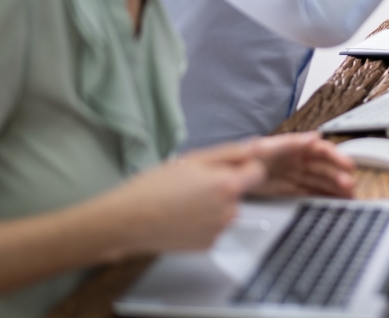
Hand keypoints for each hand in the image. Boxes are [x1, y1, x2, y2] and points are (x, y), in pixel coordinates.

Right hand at [100, 142, 264, 254]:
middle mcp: (229, 211)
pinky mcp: (208, 245)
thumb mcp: (192, 160)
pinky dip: (202, 222)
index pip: (257, 172)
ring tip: (182, 201)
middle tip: (191, 184)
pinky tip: (180, 218)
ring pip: (225, 210)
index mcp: (227, 186)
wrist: (126, 221)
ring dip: (212, 205)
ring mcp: (219, 231)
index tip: (223, 167)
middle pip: (238, 192)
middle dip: (222, 186)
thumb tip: (259, 147)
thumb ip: (230, 153)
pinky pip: (213, 227)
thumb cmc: (154, 187)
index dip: (243, 166)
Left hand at [245, 133, 354, 198]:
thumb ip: (290, 143)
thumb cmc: (244, 157)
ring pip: (319, 182)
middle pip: (323, 168)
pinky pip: (310, 193)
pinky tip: (333, 202)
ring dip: (335, 189)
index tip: (348, 165)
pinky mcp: (288, 189)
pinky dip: (322, 197)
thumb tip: (313, 137)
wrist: (225, 177)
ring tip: (348, 197)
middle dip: (338, 177)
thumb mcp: (266, 147)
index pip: (320, 150)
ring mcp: (293, 175)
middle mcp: (297, 160)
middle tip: (349, 186)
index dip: (336, 157)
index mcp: (294, 148)